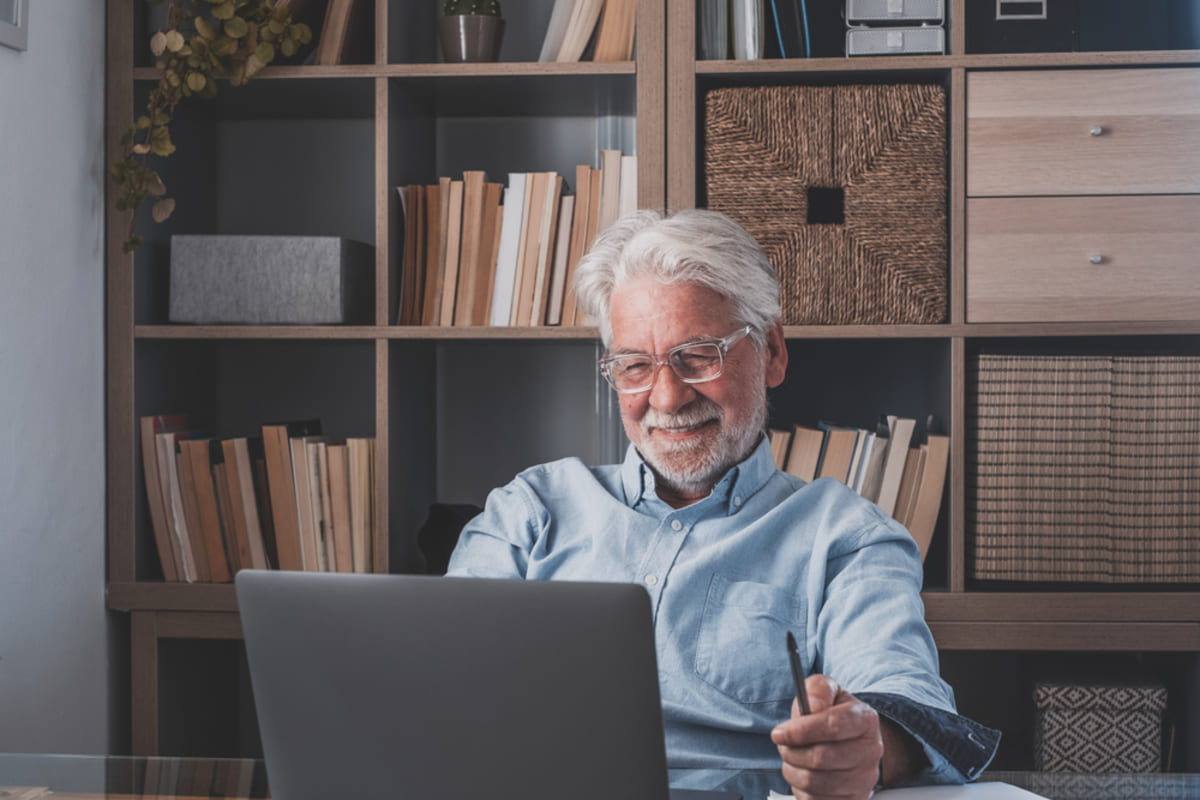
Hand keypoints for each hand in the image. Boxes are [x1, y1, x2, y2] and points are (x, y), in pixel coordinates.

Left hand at [770, 675, 883, 799]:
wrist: (850, 740)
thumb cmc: (832, 713)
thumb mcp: (827, 690)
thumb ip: (819, 689)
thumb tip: (813, 704)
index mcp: (865, 719)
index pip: (832, 726)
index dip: (800, 731)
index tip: (778, 733)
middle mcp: (871, 751)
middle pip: (821, 757)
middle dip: (792, 751)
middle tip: (784, 745)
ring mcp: (864, 779)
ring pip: (815, 782)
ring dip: (793, 770)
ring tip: (794, 758)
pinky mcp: (853, 799)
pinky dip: (801, 788)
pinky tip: (805, 774)